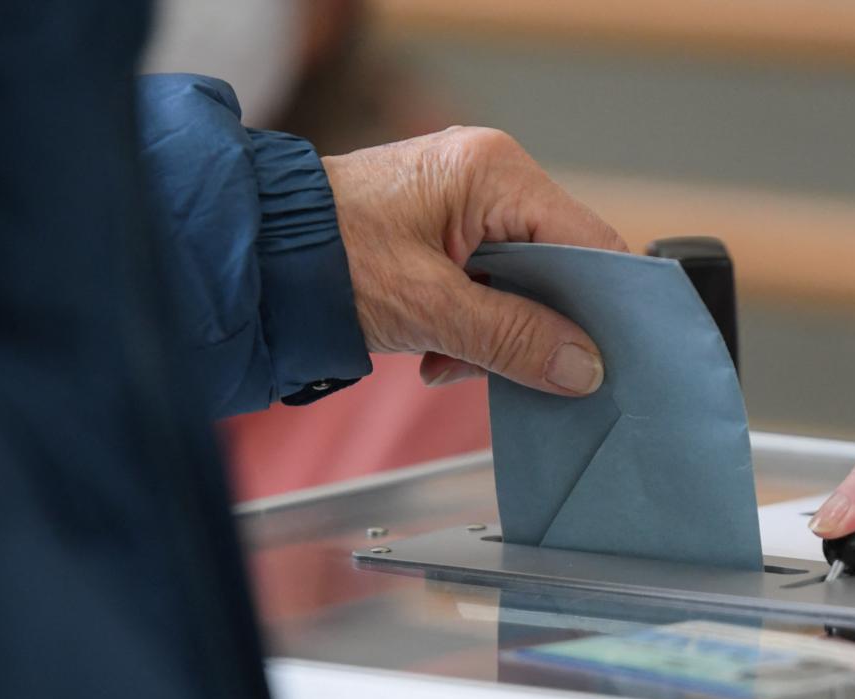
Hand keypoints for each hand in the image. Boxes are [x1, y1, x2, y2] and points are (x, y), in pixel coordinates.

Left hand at [322, 127, 627, 394]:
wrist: (252, 258)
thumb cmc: (325, 258)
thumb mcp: (429, 308)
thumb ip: (513, 338)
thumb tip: (585, 369)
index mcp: (495, 172)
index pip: (588, 240)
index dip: (602, 304)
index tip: (602, 360)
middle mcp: (489, 176)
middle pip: (557, 265)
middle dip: (535, 326)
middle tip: (513, 369)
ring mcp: (466, 201)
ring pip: (522, 283)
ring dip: (496, 334)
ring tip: (447, 358)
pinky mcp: (445, 231)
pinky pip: (489, 285)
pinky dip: (471, 327)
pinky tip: (435, 351)